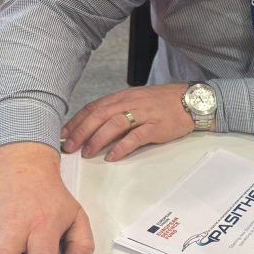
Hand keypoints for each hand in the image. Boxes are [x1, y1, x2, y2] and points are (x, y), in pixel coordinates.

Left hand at [62, 83, 196, 160]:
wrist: (190, 101)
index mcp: (122, 97)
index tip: (63, 134)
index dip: (76, 121)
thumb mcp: (136, 101)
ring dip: (97, 139)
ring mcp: (143, 114)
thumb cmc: (162, 103)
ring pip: (114, 124)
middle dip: (81, 131)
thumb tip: (95, 125)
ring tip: (86, 152)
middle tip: (69, 147)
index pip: (93, 107)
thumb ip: (117, 110)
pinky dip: (121, 147)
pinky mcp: (156, 127)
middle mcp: (130, 103)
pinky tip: (111, 156)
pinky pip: (135, 137)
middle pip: (99, 115)